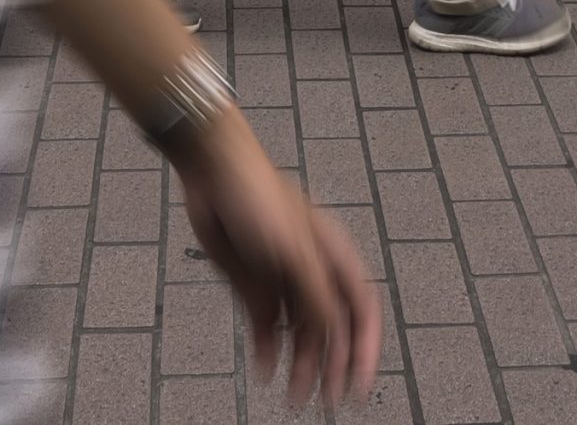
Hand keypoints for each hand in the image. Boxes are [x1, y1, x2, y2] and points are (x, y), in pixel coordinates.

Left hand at [178, 123, 381, 407]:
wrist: (211, 174)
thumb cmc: (259, 197)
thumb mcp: (295, 252)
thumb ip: (315, 296)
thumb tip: (330, 336)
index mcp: (335, 258)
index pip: (362, 312)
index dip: (366, 349)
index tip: (360, 384)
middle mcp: (314, 271)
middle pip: (332, 330)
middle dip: (333, 367)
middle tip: (328, 403)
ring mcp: (282, 279)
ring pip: (300, 334)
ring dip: (301, 367)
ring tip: (295, 398)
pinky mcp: (253, 284)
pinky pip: (266, 328)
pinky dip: (268, 352)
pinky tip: (266, 371)